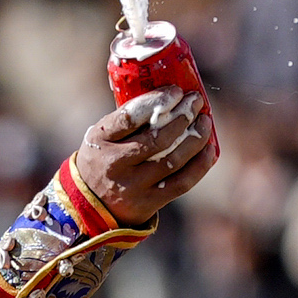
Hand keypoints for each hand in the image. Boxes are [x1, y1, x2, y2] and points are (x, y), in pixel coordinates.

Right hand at [71, 89, 216, 225]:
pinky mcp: (148, 203)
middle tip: (196, 102)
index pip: (130, 117)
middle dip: (183, 117)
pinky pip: (182, 183)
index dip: (157, 101)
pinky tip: (209, 149)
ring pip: (173, 160)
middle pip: (157, 139)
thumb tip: (172, 95)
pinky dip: (200, 164)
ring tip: (204, 122)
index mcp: (100, 139)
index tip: (177, 91)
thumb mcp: (102, 136)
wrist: (89, 206)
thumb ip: (129, 119)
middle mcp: (115, 164)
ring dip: (195, 138)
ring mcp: (133, 186)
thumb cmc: (103, 158)